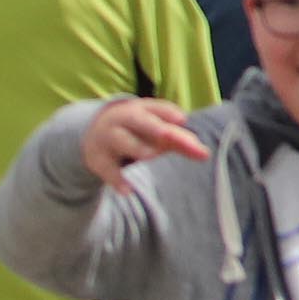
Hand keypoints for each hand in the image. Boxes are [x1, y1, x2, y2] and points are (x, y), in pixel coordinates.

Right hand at [80, 97, 203, 190]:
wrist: (93, 131)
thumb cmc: (137, 130)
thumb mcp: (155, 130)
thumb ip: (180, 141)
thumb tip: (205, 155)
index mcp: (141, 109)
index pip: (157, 109)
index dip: (169, 113)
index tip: (182, 120)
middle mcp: (124, 120)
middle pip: (140, 121)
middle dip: (154, 127)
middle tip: (167, 135)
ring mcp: (109, 138)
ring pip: (122, 141)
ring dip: (137, 147)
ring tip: (150, 155)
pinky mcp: (99, 159)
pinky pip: (107, 169)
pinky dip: (117, 179)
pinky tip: (128, 191)